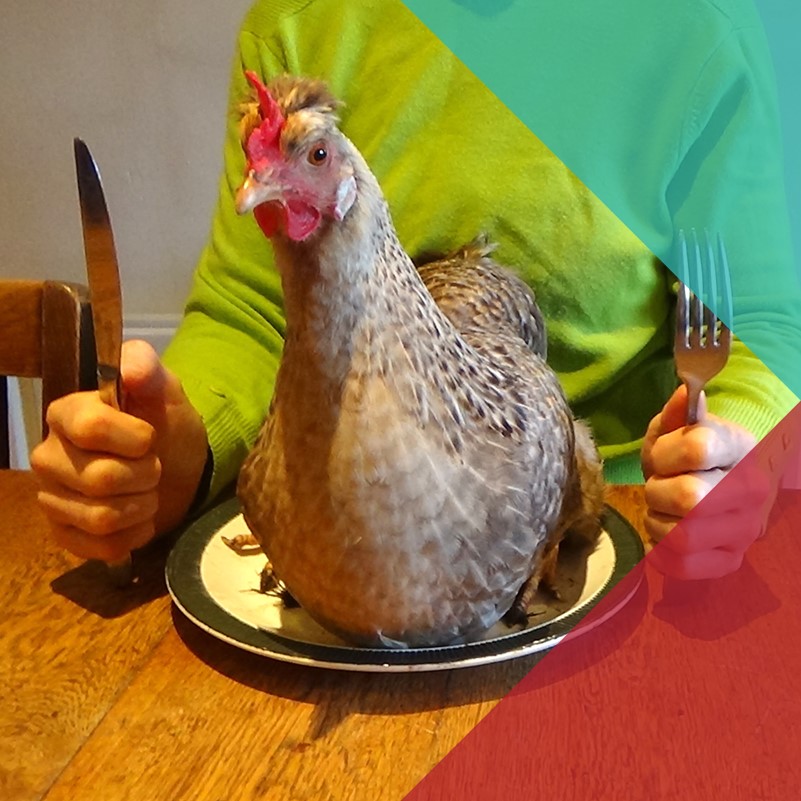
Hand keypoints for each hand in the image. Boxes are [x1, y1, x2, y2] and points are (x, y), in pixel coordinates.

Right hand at [31, 340, 208, 562]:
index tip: (149, 436)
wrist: (175, 467)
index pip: (91, 428)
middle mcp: (48, 457)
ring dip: (143, 506)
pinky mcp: (66, 535)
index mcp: (65, 414)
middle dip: (146, 475)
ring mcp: (53, 499)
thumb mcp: (164, 390)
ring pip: (101, 517)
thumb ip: (147, 368)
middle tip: (154, 466)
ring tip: (148, 491)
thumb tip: (131, 369)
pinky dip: (135, 535)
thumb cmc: (164, 424)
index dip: (135, 438)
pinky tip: (140, 517)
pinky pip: (103, 547)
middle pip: (100, 479)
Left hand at [640, 385, 769, 579]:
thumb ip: (678, 413)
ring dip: (656, 522)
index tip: (662, 456)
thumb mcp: (678, 428)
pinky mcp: (729, 561)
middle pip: (689, 498)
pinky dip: (659, 551)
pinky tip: (663, 532)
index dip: (665, 452)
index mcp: (742, 449)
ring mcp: (744, 531)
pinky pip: (681, 566)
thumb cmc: (689, 454)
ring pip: (682, 537)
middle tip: (658, 487)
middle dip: (657, 491)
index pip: (697, 448)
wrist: (717, 482)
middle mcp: (752, 492)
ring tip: (662, 510)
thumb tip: (685, 394)